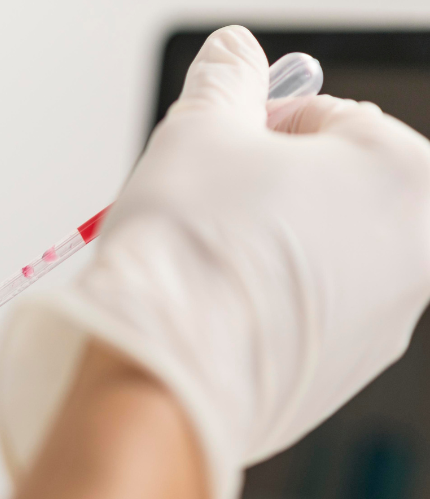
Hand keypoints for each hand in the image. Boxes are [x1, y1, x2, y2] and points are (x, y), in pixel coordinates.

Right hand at [0, 26, 429, 498]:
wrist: (163, 376)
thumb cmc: (190, 253)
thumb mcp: (200, 131)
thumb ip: (227, 79)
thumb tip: (234, 52)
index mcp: (409, 179)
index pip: (331, 118)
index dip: (257, 126)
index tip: (212, 147)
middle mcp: (420, 255)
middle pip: (330, 190)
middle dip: (265, 189)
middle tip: (201, 201)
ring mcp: (386, 325)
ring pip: (314, 256)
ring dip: (261, 245)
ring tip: (197, 259)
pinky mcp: (342, 378)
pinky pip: (300, 317)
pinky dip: (259, 304)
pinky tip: (207, 306)